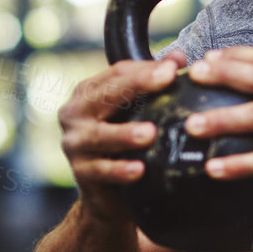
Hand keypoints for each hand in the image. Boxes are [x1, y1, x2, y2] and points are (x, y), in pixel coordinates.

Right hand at [58, 53, 184, 220]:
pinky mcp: (80, 172)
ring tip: (150, 133)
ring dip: (124, 134)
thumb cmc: (126, 143)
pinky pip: (100, 170)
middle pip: (104, 96)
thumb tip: (178, 57)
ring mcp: (75, 143)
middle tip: (165, 80)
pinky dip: (119, 170)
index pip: (116, 74)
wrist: (110, 194)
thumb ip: (154, 84)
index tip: (173, 68)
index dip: (144, 69)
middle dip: (135, 86)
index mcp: (90, 93)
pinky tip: (140, 170)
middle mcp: (76, 113)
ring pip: (99, 135)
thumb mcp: (139, 111)